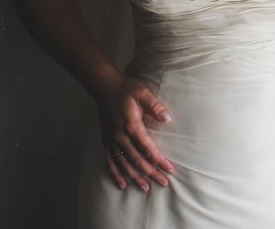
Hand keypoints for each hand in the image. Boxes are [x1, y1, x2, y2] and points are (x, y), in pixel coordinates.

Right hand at [94, 72, 175, 191]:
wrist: (104, 87)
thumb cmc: (126, 89)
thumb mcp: (143, 93)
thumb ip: (155, 106)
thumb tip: (167, 119)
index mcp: (131, 126)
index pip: (148, 148)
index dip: (159, 160)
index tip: (170, 169)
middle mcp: (120, 136)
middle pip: (137, 160)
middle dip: (151, 172)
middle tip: (164, 183)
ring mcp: (111, 140)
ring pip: (124, 164)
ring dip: (135, 177)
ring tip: (146, 188)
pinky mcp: (106, 141)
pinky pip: (110, 161)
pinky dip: (115, 174)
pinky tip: (122, 184)